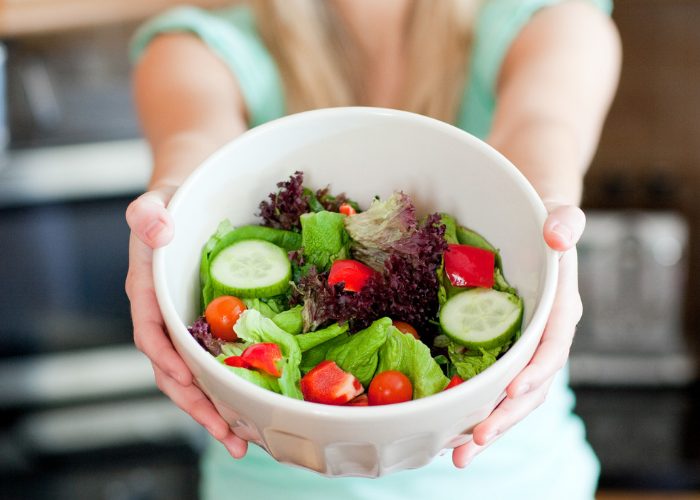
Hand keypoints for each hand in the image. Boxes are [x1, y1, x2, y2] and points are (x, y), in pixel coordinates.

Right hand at [125, 187, 247, 457]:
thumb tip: (157, 231)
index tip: (190, 387)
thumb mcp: (157, 200)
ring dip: (216, 408)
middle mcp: (164, 314)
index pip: (151, 336)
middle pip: (174, 370)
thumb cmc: (172, 198)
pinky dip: (229, 385)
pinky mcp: (209, 322)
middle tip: (228, 436)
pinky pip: (215, 358)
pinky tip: (251, 404)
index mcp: (147, 291)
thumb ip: (148, 214)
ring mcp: (187, 321)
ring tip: (242, 440)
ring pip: (195, 373)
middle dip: (198, 406)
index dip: (169, 364)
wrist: (189, 194)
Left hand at [452, 203, 584, 467]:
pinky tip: (449, 431)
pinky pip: (491, 386)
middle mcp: (542, 337)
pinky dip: (473, 410)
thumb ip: (566, 221)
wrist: (534, 227)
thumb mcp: (558, 214)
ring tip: (458, 454)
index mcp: (559, 311)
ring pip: (510, 397)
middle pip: (530, 387)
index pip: (552, 347)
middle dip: (506, 417)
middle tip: (476, 441)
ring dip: (487, 426)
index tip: (513, 392)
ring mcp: (520, 348)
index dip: (536, 372)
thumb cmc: (545, 222)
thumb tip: (560, 235)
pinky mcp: (499, 351)